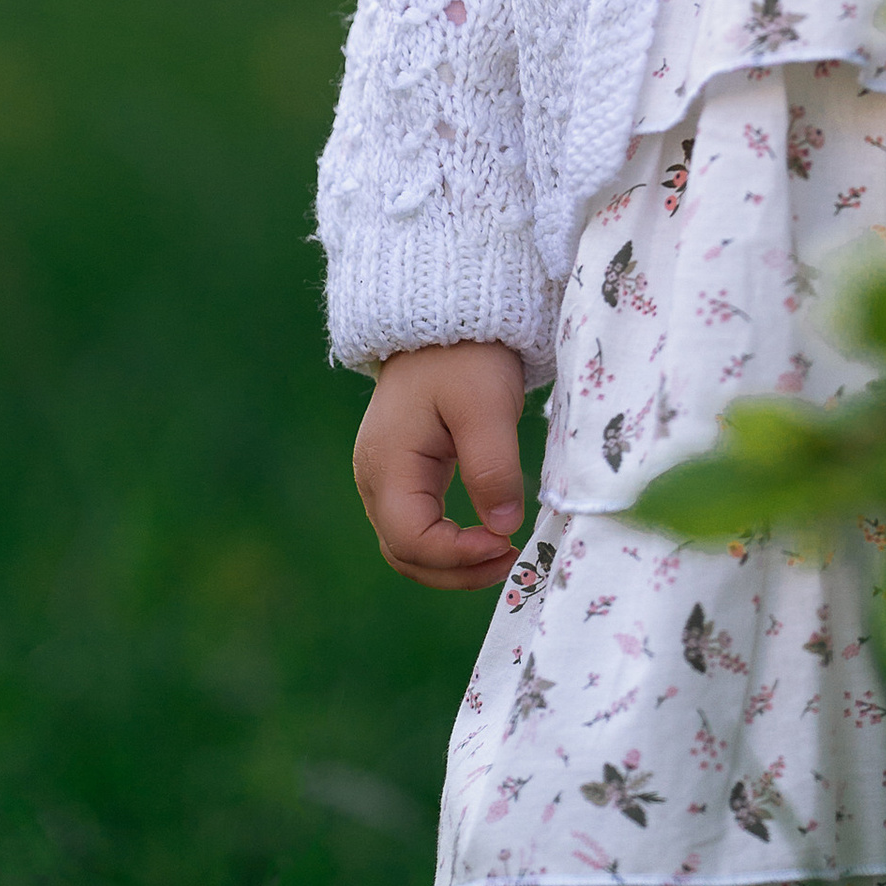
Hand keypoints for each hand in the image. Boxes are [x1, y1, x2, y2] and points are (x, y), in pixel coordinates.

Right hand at [353, 340, 530, 587]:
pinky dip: (448, 542)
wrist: (447, 314)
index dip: (457, 556)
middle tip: (510, 562)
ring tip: (503, 555)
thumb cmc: (465, 355)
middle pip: (404, 553)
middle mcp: (374, 478)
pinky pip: (418, 524)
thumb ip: (492, 468)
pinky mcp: (402, 471)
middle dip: (456, 570)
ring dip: (453, 562)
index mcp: (387, 464)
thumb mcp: (486, 407)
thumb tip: (503, 529)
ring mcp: (384, 476)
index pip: (411, 540)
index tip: (505, 545)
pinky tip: (486, 535)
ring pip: (409, 545)